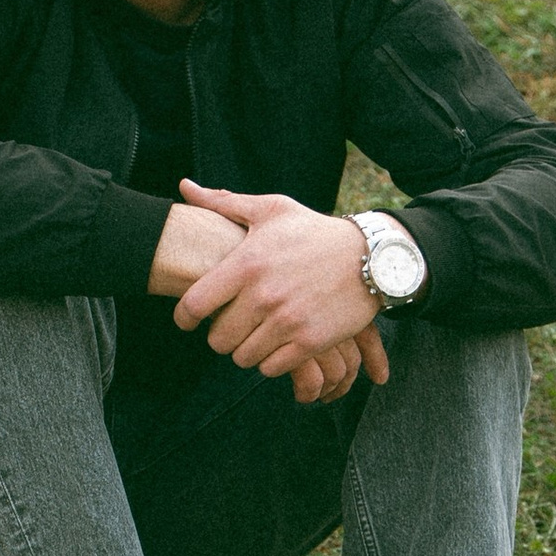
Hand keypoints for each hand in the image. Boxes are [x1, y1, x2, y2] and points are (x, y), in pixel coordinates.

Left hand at [170, 184, 391, 398]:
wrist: (371, 255)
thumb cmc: (314, 231)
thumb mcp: (271, 210)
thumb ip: (223, 202)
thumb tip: (184, 187)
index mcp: (247, 263)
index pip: (195, 305)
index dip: (184, 318)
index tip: (188, 321)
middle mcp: (264, 295)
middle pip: (217, 339)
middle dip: (221, 335)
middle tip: (232, 326)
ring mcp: (288, 321)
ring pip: (243, 358)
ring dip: (246, 349)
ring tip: (255, 335)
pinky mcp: (310, 342)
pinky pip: (271, 368)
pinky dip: (271, 361)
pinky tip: (277, 344)